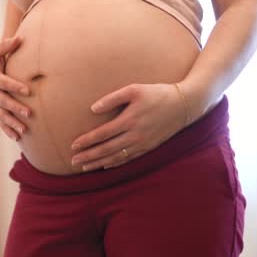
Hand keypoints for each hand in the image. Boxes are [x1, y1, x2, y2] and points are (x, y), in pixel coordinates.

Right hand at [0, 36, 30, 140]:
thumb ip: (6, 45)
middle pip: (3, 101)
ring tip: (24, 130)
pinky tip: (17, 138)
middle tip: (29, 113)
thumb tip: (19, 38)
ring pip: (2, 115)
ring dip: (12, 123)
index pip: (3, 82)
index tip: (27, 90)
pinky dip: (7, 130)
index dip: (14, 86)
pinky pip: (0, 123)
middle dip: (15, 108)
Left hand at [70, 83, 186, 170]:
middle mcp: (134, 135)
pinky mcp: (149, 147)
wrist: (184, 105)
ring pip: (116, 157)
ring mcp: (142, 143)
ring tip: (84, 167)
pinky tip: (105, 166)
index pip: (102, 134)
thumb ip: (112, 98)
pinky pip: (129, 159)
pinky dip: (115, 164)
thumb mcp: (134, 89)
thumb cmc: (157, 93)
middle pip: (106, 149)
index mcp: (129, 120)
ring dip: (98, 163)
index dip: (87, 141)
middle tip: (73, 161)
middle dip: (88, 156)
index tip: (73, 145)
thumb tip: (93, 109)